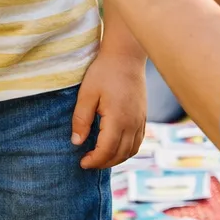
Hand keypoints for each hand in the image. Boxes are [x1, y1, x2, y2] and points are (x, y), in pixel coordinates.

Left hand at [71, 49, 146, 169]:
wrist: (126, 56)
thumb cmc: (104, 72)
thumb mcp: (87, 93)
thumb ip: (81, 119)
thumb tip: (76, 142)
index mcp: (118, 119)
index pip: (107, 150)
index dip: (94, 161)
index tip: (82, 163)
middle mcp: (132, 123)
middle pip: (120, 154)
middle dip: (104, 163)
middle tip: (88, 162)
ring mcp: (140, 120)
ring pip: (131, 150)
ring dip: (116, 158)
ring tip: (100, 157)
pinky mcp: (143, 116)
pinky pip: (138, 141)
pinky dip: (127, 150)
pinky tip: (115, 147)